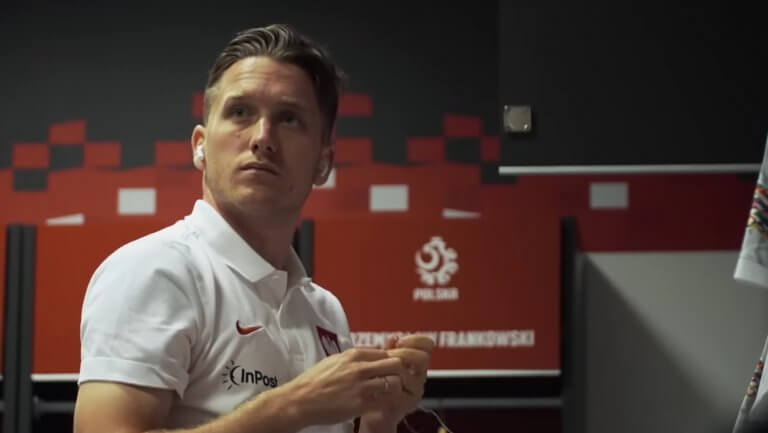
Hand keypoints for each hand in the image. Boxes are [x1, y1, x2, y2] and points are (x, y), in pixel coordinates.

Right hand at [278, 347, 405, 427]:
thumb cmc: (314, 381)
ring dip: (394, 389)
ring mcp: (361, 386)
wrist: (300, 400)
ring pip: (394, 382)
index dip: (391, 361)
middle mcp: (360, 368)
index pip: (385, 352)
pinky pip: (384, 401)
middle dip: (398, 372)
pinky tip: (381, 404)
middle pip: (395, 364)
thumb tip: (371, 353)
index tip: (391, 370)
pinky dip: (386, 403)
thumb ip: (354, 357)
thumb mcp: (334, 360)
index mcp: (353, 355)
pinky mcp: (360, 404)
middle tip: (395, 381)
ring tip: (389, 394)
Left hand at [360, 335, 433, 431]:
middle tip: (390, 355)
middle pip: (423, 358)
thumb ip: (389, 348)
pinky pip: (403, 392)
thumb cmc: (378, 380)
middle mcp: (419, 374)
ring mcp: (415, 390)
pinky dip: (390, 386)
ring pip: (414, 376)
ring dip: (397, 371)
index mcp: (416, 361)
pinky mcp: (408, 403)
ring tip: (382, 370)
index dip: (415, 340)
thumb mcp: (383, 360)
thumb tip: (394, 337)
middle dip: (405, 354)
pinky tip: (380, 383)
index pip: (427, 345)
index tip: (400, 340)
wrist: (372, 405)